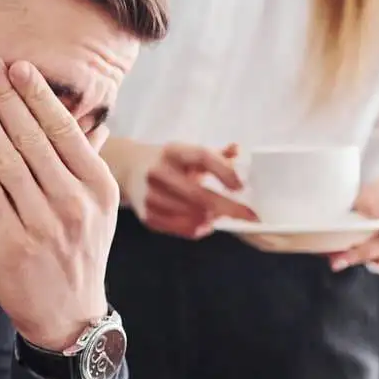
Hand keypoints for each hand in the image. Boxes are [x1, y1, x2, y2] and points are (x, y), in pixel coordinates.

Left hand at [0, 55, 117, 352]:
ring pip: (7, 160)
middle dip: (6, 97)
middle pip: (33, 137)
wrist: (69, 316)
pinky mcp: (16, 243)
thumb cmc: (76, 253)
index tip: (18, 66)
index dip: (38, 95)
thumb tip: (68, 116)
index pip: (65, 130)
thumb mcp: (96, 209)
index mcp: (99, 187)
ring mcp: (46, 223)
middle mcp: (75, 202)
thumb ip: (81, 166)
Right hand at [128, 143, 256, 238]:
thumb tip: (238, 150)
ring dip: (213, 218)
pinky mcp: (147, 216)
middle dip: (228, 207)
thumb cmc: (166, 161)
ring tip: (222, 215)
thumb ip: (215, 155)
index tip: (241, 187)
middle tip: (250, 216)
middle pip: (199, 193)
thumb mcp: (187, 152)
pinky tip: (206, 223)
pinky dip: (198, 228)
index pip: (202, 157)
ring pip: (191, 214)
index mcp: (172, 151)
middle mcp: (158, 172)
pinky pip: (180, 228)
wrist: (128, 169)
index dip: (224, 171)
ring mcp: (151, 196)